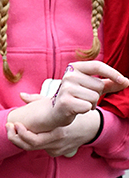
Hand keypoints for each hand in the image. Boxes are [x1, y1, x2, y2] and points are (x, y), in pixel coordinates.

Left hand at [5, 109, 100, 156]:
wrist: (92, 127)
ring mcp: (58, 150)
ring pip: (34, 148)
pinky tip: (28, 132)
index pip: (34, 140)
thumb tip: (21, 95)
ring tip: (13, 129)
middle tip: (8, 127)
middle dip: (15, 138)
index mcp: (58, 133)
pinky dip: (33, 141)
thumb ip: (37, 100)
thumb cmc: (72, 112)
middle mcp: (58, 144)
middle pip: (30, 146)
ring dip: (21, 139)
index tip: (14, 124)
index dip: (20, 134)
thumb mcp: (58, 104)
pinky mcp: (59, 152)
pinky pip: (43, 148)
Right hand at [8, 61, 126, 132]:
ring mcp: (66, 88)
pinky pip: (88, 106)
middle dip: (96, 95)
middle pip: (98, 85)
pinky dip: (86, 110)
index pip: (97, 66)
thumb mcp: (93, 87)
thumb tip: (127, 81)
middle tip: (83, 97)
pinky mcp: (65, 101)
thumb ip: (110, 83)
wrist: (56, 111)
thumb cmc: (77, 97)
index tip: (123, 80)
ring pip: (94, 97)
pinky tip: (76, 109)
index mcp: (74, 68)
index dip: (112, 73)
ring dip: (91, 104)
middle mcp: (69, 75)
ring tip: (79, 103)